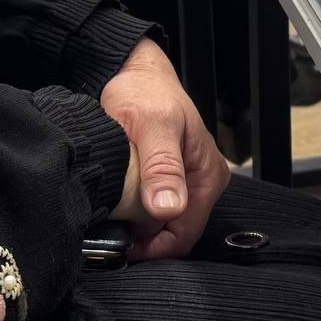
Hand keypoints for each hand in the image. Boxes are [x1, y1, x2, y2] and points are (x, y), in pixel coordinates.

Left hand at [102, 38, 227, 259]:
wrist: (133, 72)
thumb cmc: (145, 91)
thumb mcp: (152, 125)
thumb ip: (162, 167)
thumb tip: (169, 207)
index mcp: (208, 175)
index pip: (185, 234)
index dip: (153, 247)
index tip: (122, 245)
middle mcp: (201, 182)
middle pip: (175, 233)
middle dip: (144, 239)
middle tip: (111, 229)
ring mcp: (185, 182)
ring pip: (162, 224)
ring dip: (137, 227)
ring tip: (113, 214)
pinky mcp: (167, 179)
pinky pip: (153, 209)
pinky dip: (134, 213)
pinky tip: (117, 204)